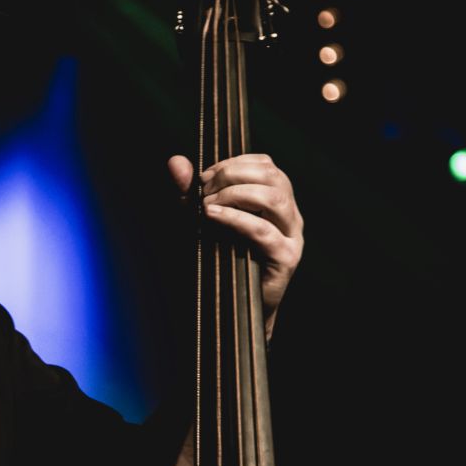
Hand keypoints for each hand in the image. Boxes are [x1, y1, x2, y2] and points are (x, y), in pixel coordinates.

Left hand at [168, 153, 303, 338]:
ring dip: (234, 194)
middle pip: (271, 176)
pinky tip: (212, 216)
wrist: (232, 304)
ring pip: (273, 199)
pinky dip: (235, 218)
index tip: (204, 176)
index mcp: (277, 199)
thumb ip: (189, 190)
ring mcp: (291, 235)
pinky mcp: (285, 257)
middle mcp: (289, 214)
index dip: (233, 163)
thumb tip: (175, 161)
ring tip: (206, 205)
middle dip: (232, 175)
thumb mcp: (200, 218)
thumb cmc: (219, 255)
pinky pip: (263, 231)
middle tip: (203, 190)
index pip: (265, 164)